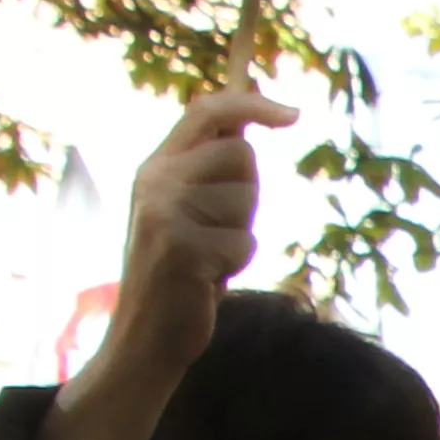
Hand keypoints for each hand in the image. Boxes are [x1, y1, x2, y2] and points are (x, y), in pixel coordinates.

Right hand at [45, 88, 299, 439]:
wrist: (144, 336)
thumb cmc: (180, 272)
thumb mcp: (187, 210)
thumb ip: (210, 170)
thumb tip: (252, 126)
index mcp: (155, 166)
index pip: (206, 111)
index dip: (252, 103)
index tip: (295, 113)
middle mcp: (154, 181)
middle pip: (242, 155)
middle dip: (248, 195)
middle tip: (217, 232)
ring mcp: (164, 214)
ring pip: (246, 201)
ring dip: (241, 235)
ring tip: (208, 259)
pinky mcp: (180, 248)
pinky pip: (245, 242)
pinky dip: (237, 265)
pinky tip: (206, 280)